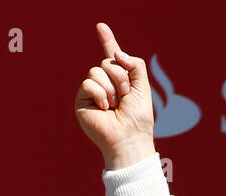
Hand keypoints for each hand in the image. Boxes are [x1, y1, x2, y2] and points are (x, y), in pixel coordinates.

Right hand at [74, 22, 155, 168]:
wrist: (128, 138)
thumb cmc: (138, 117)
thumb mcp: (143, 87)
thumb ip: (135, 64)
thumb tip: (117, 52)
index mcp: (121, 80)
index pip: (113, 57)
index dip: (107, 41)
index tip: (101, 26)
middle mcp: (106, 83)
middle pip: (107, 61)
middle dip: (120, 76)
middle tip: (125, 95)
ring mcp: (93, 91)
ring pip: (96, 70)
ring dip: (111, 88)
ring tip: (115, 105)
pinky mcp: (82, 99)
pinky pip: (88, 83)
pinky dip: (99, 94)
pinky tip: (104, 108)